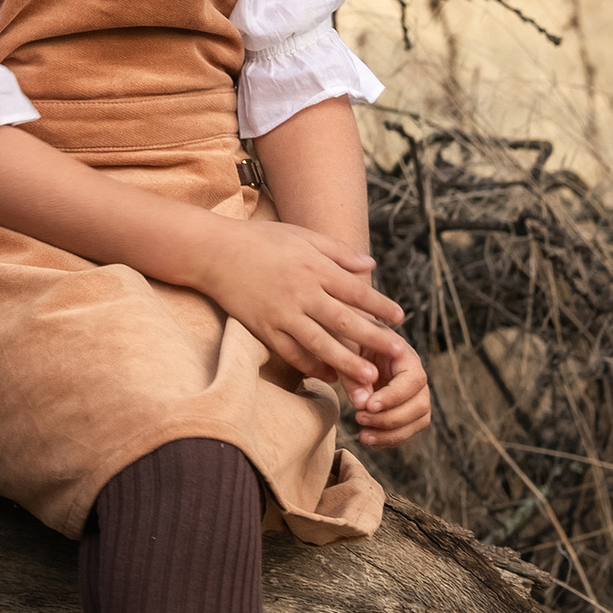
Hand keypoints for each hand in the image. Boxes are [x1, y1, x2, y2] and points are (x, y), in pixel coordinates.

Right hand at [209, 217, 405, 395]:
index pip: (354, 290)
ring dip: (347, 361)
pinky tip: (328, 375)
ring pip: (320, 342)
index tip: (399, 317)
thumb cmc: (260, 239)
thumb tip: (371, 266)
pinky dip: (310, 365)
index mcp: (313, 267)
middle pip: (344, 320)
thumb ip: (338, 251)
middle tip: (399, 353)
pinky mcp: (263, 328)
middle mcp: (300, 291)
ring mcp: (281, 312)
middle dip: (374, 338)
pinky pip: (291, 352)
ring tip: (369, 376)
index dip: (379, 305)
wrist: (213, 252)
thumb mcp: (302, 236)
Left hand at [350, 329, 432, 449]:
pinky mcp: (404, 406)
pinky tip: (369, 438)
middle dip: (392, 418)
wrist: (345, 338)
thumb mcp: (343, 347)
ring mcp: (412, 392)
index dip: (394, 396)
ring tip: (364, 436)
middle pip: (421, 404)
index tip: (369, 406)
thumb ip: (352, 372)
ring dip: (393, 434)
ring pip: (419, 419)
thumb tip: (363, 403)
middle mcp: (413, 373)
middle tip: (359, 418)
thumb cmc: (344, 338)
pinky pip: (409, 428)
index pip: (413, 378)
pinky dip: (391, 438)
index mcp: (402, 353)